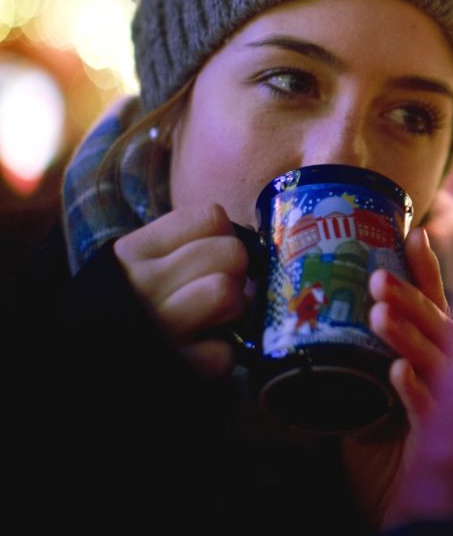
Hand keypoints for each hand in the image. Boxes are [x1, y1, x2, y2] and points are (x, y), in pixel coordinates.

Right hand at [112, 204, 248, 375]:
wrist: (70, 370)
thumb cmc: (120, 310)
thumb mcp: (131, 266)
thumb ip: (178, 247)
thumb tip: (245, 243)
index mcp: (135, 251)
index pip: (211, 217)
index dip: (222, 236)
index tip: (209, 256)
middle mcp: (144, 284)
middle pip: (231, 252)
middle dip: (234, 272)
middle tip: (214, 291)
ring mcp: (159, 326)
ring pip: (227, 293)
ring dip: (231, 311)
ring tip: (210, 321)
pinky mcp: (177, 367)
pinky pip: (223, 351)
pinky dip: (218, 356)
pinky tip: (196, 354)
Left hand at [345, 222, 452, 526]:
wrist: (406, 510)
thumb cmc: (389, 457)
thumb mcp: (368, 404)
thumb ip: (362, 369)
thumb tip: (325, 328)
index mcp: (440, 357)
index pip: (437, 306)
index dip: (426, 271)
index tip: (413, 235)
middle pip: (439, 324)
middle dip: (411, 297)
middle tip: (377, 276)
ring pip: (438, 360)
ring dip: (408, 334)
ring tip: (379, 312)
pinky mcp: (441, 444)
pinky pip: (430, 411)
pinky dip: (414, 389)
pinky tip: (396, 372)